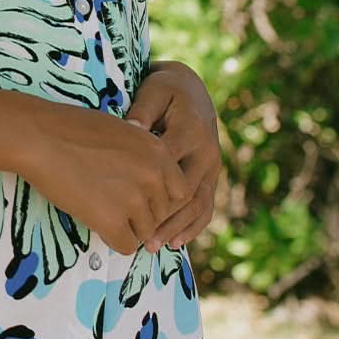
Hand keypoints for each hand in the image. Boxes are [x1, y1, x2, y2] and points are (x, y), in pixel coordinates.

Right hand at [18, 102, 193, 255]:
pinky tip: (97, 224)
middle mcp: (154, 176)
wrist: (40, 137)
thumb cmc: (72, 129)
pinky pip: (127, 246)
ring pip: (146, 233)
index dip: (159, 199)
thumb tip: (151, 179)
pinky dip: (114, 240)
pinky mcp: (112, 220)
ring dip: (127, 228)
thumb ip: (144, 155)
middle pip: (162, 215)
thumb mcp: (122, 132)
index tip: (140, 199)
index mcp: (159, 152)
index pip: (180, 193)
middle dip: (142, 216)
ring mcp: (134, 199)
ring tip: (101, 211)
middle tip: (114, 206)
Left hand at [125, 61, 220, 251]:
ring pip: (198, 204)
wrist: (192, 91)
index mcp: (192, 131)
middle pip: (186, 191)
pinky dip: (192, 227)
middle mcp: (207, 153)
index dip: (149, 186)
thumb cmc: (164, 91)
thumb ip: (143, 110)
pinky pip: (206, 207)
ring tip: (154, 247)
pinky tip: (174, 243)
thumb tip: (132, 129)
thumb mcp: (154, 91)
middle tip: (140, 237)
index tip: (126, 205)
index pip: (169, 164)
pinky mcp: (211, 178)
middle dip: (164, 216)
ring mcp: (212, 168)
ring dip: (177, 227)